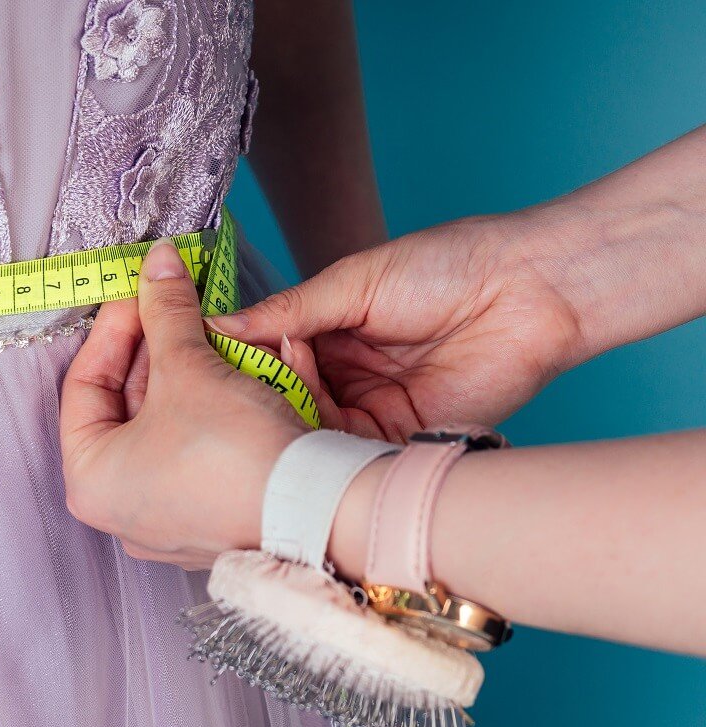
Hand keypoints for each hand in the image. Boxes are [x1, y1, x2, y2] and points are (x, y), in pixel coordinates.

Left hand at [60, 241, 311, 570]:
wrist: (317, 511)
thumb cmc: (235, 453)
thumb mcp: (190, 366)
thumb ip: (166, 309)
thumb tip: (157, 264)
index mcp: (90, 481)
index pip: (83, 385)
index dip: (113, 327)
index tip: (141, 291)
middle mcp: (119, 508)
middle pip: (125, 405)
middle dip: (154, 348)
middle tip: (174, 303)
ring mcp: (164, 518)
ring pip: (163, 424)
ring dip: (185, 372)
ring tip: (206, 332)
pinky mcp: (207, 516)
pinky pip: (194, 448)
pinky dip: (207, 406)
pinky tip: (229, 372)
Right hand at [209, 214, 587, 440]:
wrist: (529, 289)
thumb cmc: (448, 266)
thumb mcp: (352, 283)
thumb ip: (288, 311)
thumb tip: (218, 325)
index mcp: (331, 331)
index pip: (269, 354)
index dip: (241, 358)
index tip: (206, 357)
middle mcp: (347, 375)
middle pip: (283, 398)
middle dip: (259, 392)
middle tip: (238, 382)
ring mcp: (372, 409)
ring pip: (309, 428)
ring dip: (288, 413)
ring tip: (275, 391)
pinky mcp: (401, 438)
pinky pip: (348, 450)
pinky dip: (322, 441)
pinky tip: (303, 425)